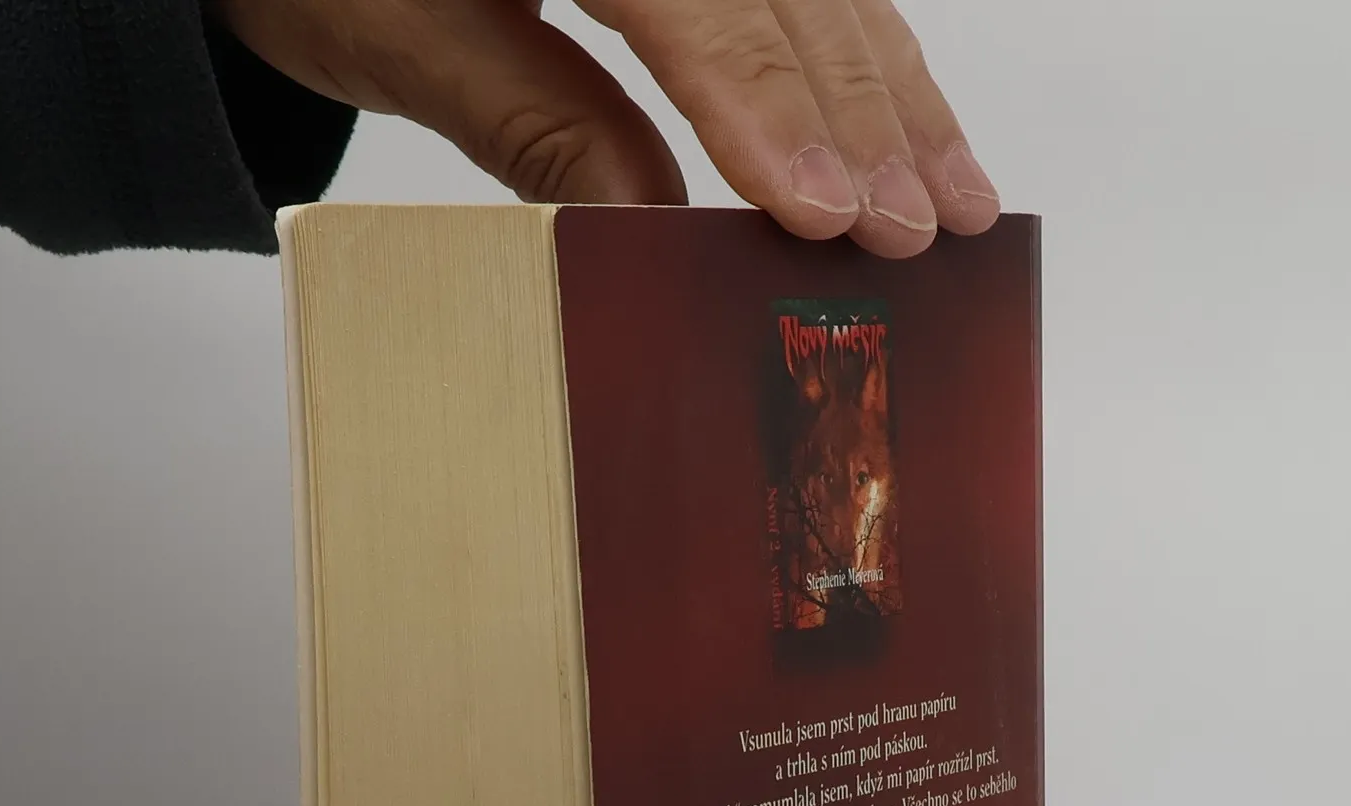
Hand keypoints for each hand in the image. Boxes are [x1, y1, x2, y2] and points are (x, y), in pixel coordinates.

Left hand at [213, 0, 998, 257]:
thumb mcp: (399, 36)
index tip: (824, 210)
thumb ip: (534, 120)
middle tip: (919, 224)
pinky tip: (907, 121)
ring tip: (951, 193)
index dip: (767, 104)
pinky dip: (856, 52)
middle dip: (860, 106)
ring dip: (888, 85)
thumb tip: (657, 223)